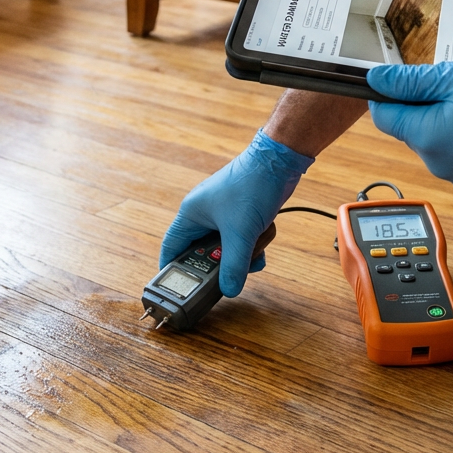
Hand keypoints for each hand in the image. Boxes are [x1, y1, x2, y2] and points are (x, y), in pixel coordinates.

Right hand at [159, 129, 313, 296]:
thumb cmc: (252, 186)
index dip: (173, 269)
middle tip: (228, 276)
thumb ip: (233, 265)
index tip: (179, 289)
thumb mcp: (241, 233)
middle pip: (201, 251)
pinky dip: (250, 246)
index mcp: (191, 213)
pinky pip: (239, 239)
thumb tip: (229, 290)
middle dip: (218, 264)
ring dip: (238, 256)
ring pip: (224, 247)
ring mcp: (222, 213)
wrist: (279, 162)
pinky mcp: (240, 213)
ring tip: (252, 257)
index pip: (172, 247)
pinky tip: (261, 246)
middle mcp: (203, 213)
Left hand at [367, 61, 452, 188]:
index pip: (383, 117)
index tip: (400, 80)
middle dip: (422, 105)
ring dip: (443, 119)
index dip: (387, 93)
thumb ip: (410, 81)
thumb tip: (376, 80)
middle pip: (409, 128)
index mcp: (427, 138)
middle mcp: (437, 164)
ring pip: (432, 140)